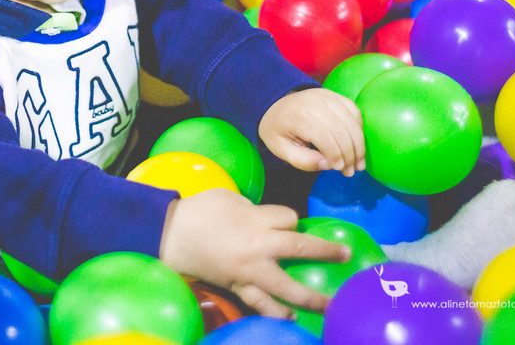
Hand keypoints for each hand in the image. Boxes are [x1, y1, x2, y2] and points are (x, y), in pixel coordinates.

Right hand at [159, 189, 349, 316]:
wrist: (170, 235)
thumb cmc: (197, 210)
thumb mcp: (227, 196)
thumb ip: (251, 207)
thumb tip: (262, 215)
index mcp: (256, 220)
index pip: (289, 218)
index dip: (291, 220)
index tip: (288, 223)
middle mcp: (258, 247)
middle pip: (300, 249)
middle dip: (325, 252)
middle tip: (344, 255)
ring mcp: (249, 271)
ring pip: (286, 287)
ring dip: (310, 297)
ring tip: (329, 304)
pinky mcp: (237, 286)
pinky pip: (259, 303)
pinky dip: (274, 311)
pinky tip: (289, 317)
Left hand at [259, 87, 364, 175]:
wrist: (276, 107)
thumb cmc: (279, 131)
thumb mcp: (281, 150)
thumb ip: (302, 161)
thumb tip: (328, 165)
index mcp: (295, 116)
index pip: (321, 134)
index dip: (334, 153)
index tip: (339, 169)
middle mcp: (312, 102)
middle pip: (339, 128)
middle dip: (350, 153)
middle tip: (351, 171)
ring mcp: (325, 95)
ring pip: (350, 119)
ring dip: (359, 143)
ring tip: (358, 163)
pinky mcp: (334, 95)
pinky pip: (354, 110)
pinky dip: (359, 128)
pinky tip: (357, 144)